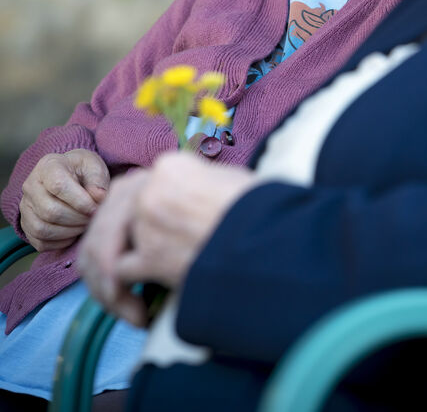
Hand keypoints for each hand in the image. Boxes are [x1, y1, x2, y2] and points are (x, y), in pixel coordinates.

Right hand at [19, 149, 109, 251]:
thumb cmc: (83, 171)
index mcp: (48, 166)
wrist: (70, 177)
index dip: (80, 201)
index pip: (58, 185)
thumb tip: (99, 197)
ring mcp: (26, 207)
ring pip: (43, 229)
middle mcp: (31, 186)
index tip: (96, 207)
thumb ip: (98, 180)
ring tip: (85, 224)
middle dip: (77, 219)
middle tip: (93, 217)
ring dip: (69, 232)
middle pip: (50, 211)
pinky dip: (61, 242)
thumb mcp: (94, 166)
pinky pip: (40, 241)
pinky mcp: (27, 225)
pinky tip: (74, 232)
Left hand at [78, 152, 261, 324]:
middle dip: (108, 248)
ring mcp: (147, 220)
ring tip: (125, 300)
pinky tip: (139, 312)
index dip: (125, 219)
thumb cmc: (257, 209)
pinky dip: (122, 298)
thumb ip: (193, 185)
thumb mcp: (223, 180)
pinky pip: (117, 276)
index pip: (129, 189)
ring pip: (104, 246)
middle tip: (119, 277)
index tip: (132, 241)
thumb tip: (186, 199)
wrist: (272, 235)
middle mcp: (151, 187)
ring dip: (109, 277)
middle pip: (109, 216)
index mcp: (170, 165)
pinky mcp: (151, 254)